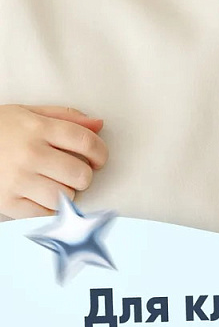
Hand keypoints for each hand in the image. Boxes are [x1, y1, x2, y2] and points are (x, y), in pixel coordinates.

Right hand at [0, 104, 107, 218]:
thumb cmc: (0, 128)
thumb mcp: (30, 112)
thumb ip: (66, 116)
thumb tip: (99, 124)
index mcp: (38, 128)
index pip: (85, 141)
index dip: (100, 152)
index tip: (99, 158)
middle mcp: (30, 154)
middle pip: (80, 173)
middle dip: (85, 174)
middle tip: (76, 172)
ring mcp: (18, 180)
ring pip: (65, 196)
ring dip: (68, 192)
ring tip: (57, 184)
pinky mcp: (7, 202)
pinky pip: (44, 214)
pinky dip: (50, 209)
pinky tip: (44, 197)